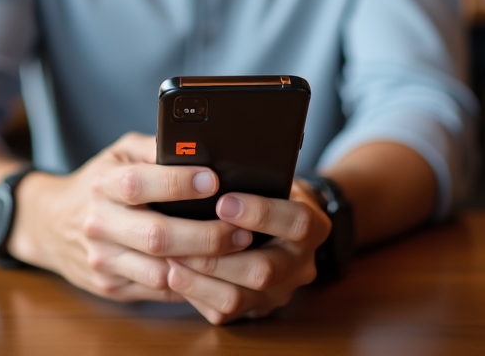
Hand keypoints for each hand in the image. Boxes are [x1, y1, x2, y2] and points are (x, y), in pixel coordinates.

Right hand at [7, 132, 252, 303]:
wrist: (51, 223)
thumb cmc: (99, 181)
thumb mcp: (120, 152)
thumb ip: (155, 147)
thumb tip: (197, 145)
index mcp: (103, 184)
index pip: (139, 184)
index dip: (178, 183)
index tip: (214, 180)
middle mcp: (100, 224)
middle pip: (156, 236)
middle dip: (205, 235)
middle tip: (241, 227)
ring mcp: (103, 260)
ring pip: (160, 271)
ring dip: (204, 265)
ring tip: (238, 251)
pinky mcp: (110, 287)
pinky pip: (157, 291)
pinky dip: (190, 284)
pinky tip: (216, 271)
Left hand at [166, 180, 330, 323]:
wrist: (285, 225)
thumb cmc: (271, 191)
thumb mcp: (275, 177)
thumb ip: (254, 179)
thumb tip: (209, 173)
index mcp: (313, 226)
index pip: (296, 222)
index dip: (260, 213)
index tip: (223, 202)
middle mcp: (301, 265)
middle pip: (264, 270)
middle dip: (217, 255)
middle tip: (183, 238)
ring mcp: (279, 292)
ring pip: (239, 298)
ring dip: (200, 280)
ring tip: (171, 258)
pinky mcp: (255, 309)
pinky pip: (223, 312)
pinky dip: (195, 293)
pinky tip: (174, 274)